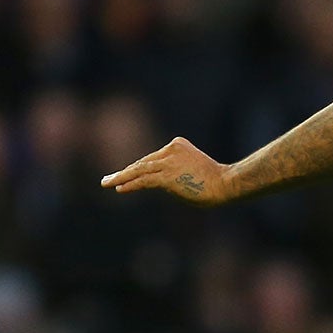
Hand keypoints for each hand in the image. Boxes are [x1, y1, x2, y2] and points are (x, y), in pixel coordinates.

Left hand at [101, 138, 233, 203]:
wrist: (225, 183)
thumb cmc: (214, 182)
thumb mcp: (192, 169)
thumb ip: (175, 173)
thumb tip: (161, 185)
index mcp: (176, 144)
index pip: (152, 159)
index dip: (137, 169)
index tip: (124, 177)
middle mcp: (169, 150)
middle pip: (142, 162)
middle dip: (124, 172)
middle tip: (108, 179)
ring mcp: (167, 162)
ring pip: (139, 170)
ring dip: (120, 177)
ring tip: (106, 183)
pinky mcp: (166, 176)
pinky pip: (144, 180)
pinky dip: (130, 184)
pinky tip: (118, 188)